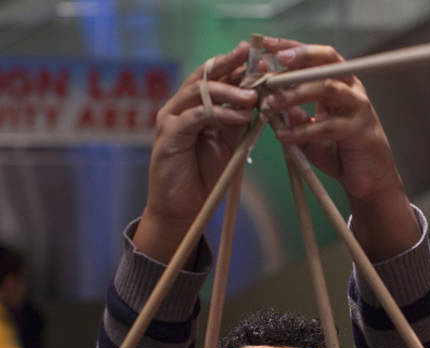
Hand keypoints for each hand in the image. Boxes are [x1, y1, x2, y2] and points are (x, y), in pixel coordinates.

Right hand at [135, 42, 258, 262]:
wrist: (181, 208)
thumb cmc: (203, 175)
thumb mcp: (228, 142)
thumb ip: (237, 119)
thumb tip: (259, 96)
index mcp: (194, 104)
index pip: (215, 75)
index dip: (237, 64)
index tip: (261, 57)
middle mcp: (180, 106)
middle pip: (205, 74)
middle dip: (231, 64)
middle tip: (256, 59)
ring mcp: (171, 117)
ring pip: (201, 91)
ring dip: (229, 91)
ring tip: (253, 95)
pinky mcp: (168, 135)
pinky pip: (196, 116)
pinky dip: (220, 114)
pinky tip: (240, 116)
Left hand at [261, 36, 418, 260]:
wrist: (367, 180)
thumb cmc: (339, 151)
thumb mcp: (310, 132)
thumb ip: (294, 117)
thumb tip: (271, 102)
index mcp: (340, 84)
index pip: (317, 57)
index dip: (293, 48)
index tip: (267, 44)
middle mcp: (352, 90)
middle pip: (328, 62)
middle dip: (300, 58)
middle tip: (275, 63)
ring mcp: (358, 108)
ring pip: (327, 88)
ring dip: (295, 94)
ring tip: (270, 104)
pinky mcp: (359, 131)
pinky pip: (328, 126)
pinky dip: (302, 131)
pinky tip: (283, 136)